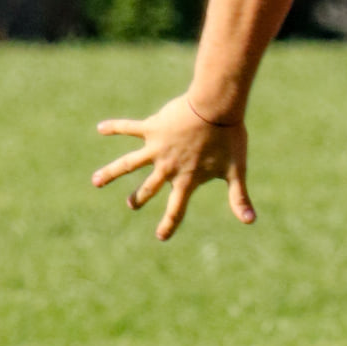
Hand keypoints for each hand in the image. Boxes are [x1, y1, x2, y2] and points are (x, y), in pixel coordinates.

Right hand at [92, 94, 254, 240]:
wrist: (216, 109)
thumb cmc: (229, 138)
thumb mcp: (236, 170)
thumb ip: (239, 197)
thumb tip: (251, 221)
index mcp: (187, 179)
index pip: (176, 209)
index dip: (169, 224)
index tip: (162, 236)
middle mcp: (168, 168)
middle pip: (149, 188)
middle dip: (139, 198)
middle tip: (131, 204)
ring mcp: (157, 149)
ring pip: (128, 164)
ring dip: (110, 173)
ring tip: (94, 182)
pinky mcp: (152, 129)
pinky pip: (129, 128)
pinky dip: (114, 127)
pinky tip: (100, 128)